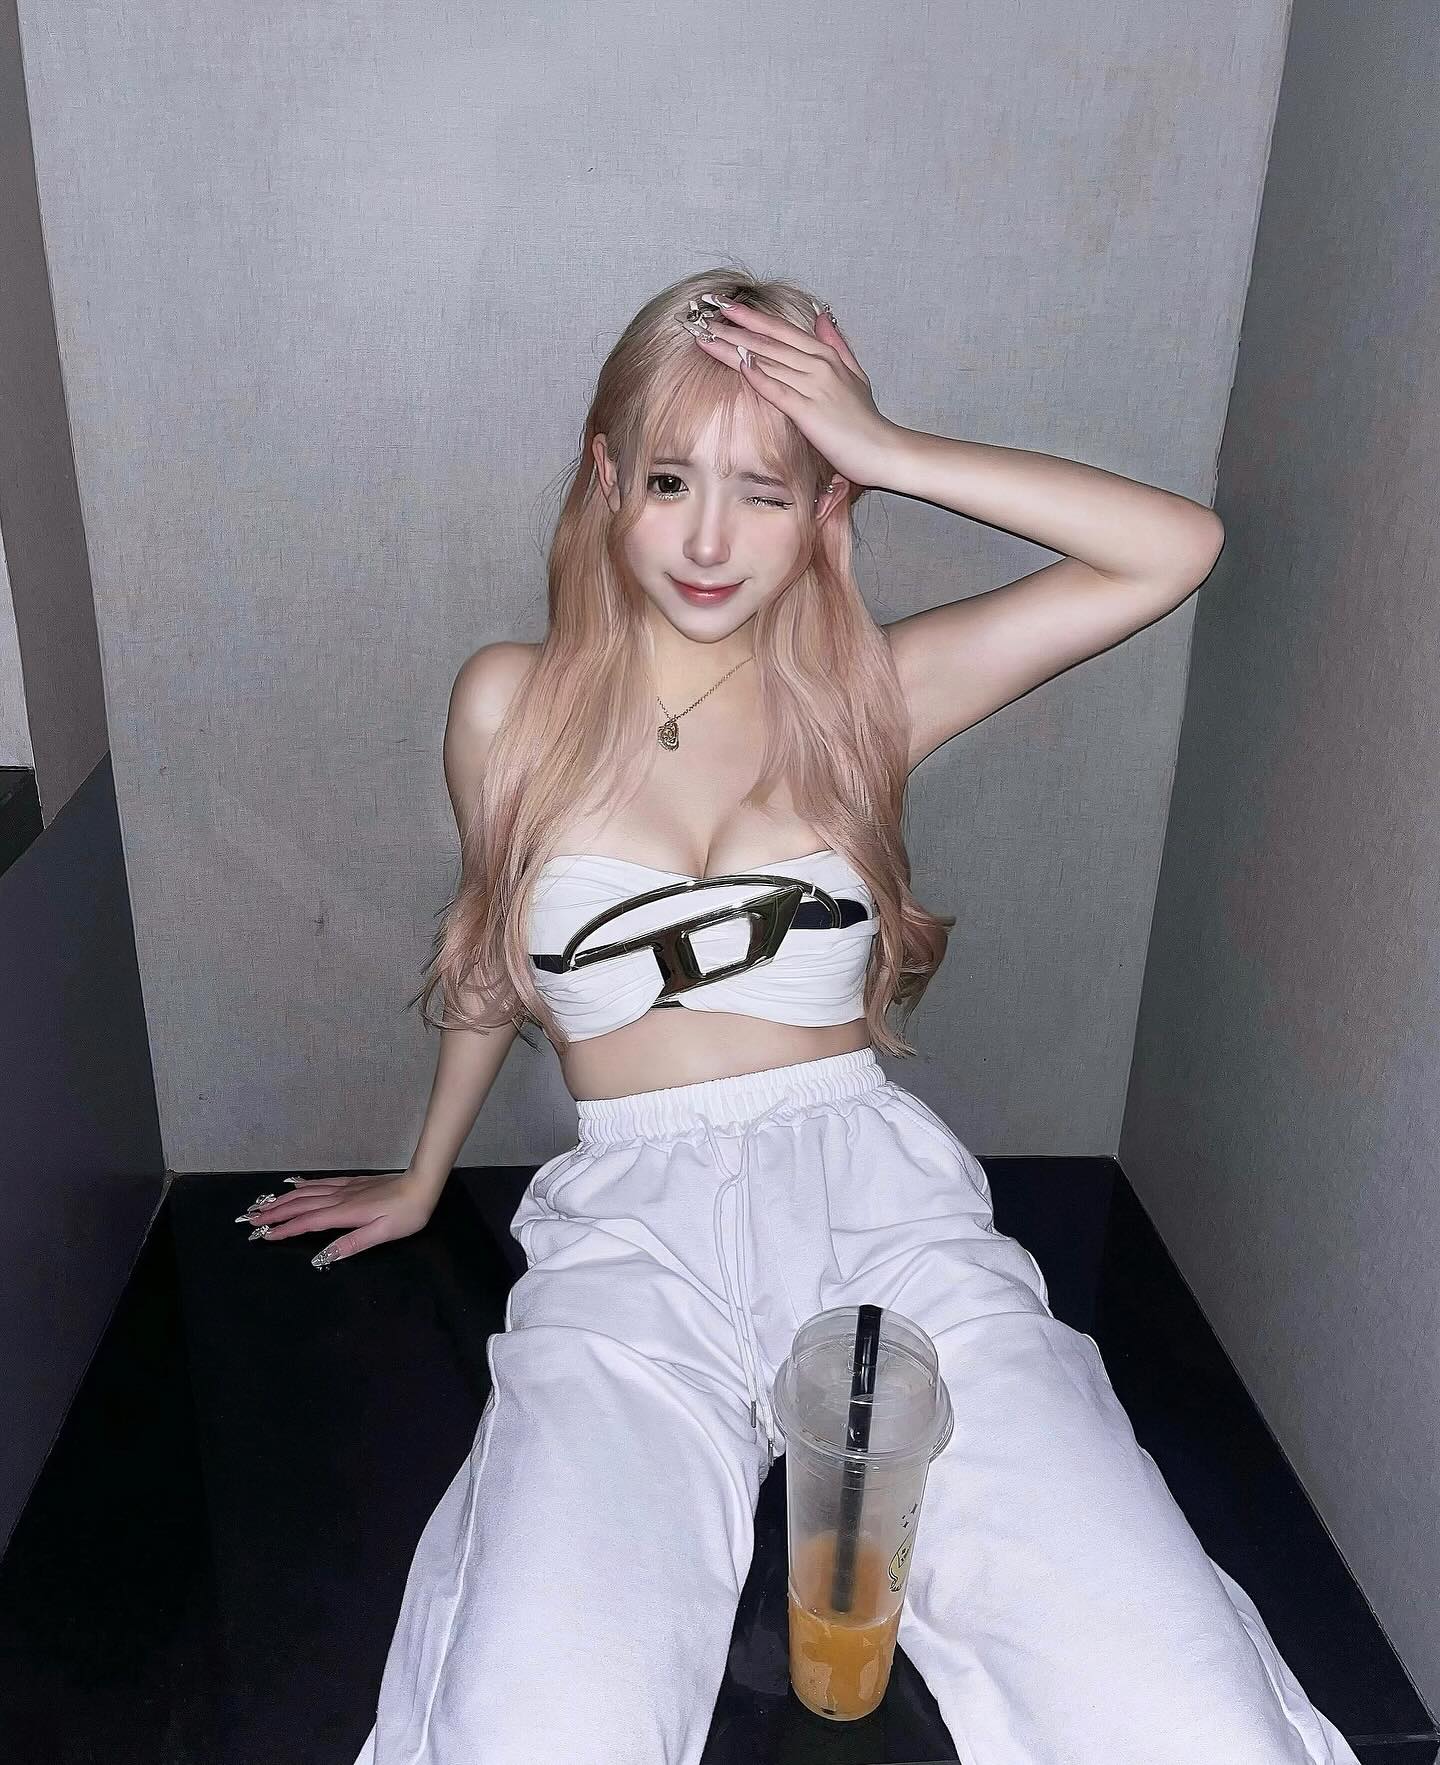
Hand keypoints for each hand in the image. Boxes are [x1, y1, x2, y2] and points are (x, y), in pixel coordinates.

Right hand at [236, 1169, 438, 1267]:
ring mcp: (344, 1188)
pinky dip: (302, 1184)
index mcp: (344, 1213)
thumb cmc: (407, 1214)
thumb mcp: (383, 1234)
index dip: (284, 1230)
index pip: (307, 1223)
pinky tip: (292, 1184)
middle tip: (248, 1219)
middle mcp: (339, 1198)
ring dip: (282, 1199)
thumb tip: (322, 1256)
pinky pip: (320, 1182)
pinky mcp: (351, 1182)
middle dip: (273, 1212)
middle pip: (300, 1205)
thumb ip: (352, 1244)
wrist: (422, 1185)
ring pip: (306, 1193)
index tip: (262, 1236)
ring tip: (262, 1205)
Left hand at [686, 299, 901, 490]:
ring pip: (767, 362)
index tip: (726, 305)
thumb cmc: (865, 419)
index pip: (782, 330)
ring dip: (735, 348)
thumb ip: (836, 344)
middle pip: (768, 342)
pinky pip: (778, 390)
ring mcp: (813, 387)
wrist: (882, 449)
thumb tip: (822, 316)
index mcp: (825, 356)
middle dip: (734, 328)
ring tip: (707, 338)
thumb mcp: (855, 373)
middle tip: (704, 316)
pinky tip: (739, 364)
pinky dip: (758, 376)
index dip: (752, 317)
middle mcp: (817, 365)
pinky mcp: (809, 412)